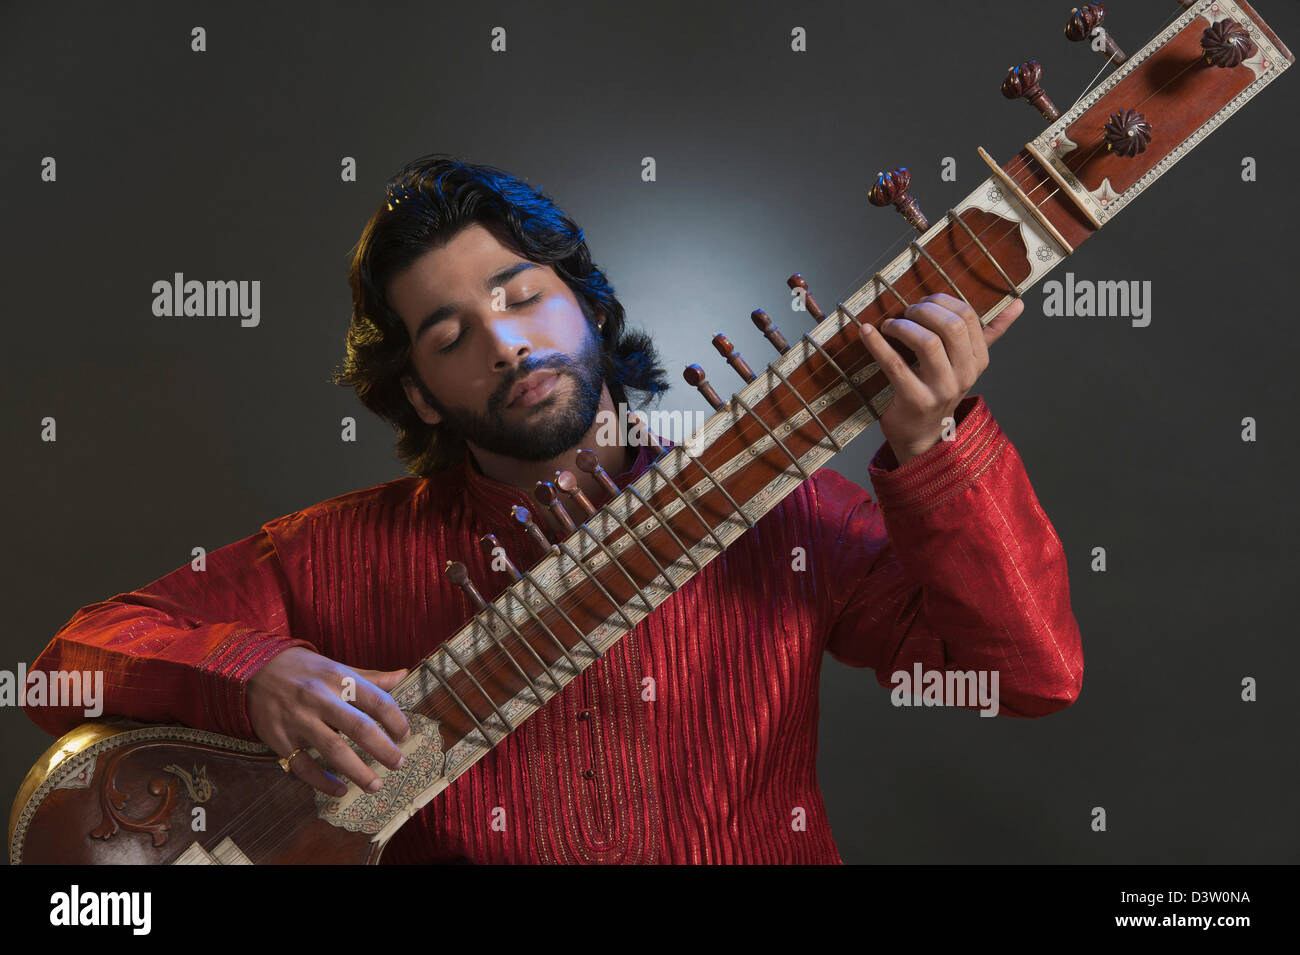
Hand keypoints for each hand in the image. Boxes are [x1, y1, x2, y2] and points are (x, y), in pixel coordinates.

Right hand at [248, 646, 410, 796]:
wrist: (251, 670)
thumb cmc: (302, 669)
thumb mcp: (336, 666)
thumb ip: (370, 676)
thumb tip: (403, 675)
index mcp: (339, 678)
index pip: (377, 701)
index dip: (396, 720)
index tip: (404, 735)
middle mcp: (320, 698)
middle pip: (359, 728)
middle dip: (383, 750)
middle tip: (398, 764)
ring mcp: (299, 720)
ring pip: (333, 750)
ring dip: (357, 772)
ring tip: (375, 786)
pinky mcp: (281, 740)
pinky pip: (304, 766)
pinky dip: (323, 782)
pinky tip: (340, 790)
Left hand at [858, 293, 1022, 465]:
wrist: (922, 435)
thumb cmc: (940, 390)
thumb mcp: (967, 364)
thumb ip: (990, 333)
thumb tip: (1018, 304)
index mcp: (978, 360)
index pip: (968, 317)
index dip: (941, 301)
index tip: (923, 302)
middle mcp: (965, 374)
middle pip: (951, 326)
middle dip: (924, 310)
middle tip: (905, 312)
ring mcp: (942, 389)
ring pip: (928, 343)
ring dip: (903, 326)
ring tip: (889, 325)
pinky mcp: (916, 400)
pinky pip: (896, 364)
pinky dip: (878, 344)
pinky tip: (868, 331)